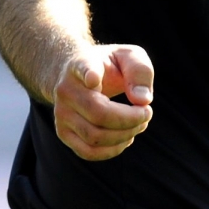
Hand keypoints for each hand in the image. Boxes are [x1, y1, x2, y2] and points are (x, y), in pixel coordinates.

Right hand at [49, 44, 154, 160]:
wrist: (77, 75)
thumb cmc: (109, 66)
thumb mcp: (128, 57)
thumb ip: (139, 72)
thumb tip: (142, 100)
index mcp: (82, 63)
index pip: (83, 68)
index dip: (88, 74)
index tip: (93, 78)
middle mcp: (66, 89)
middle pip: (99, 113)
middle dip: (131, 119)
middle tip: (147, 113)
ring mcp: (61, 113)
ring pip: (94, 137)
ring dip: (125, 135)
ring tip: (140, 124)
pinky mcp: (63, 132)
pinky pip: (88, 152)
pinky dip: (113, 150)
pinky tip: (126, 137)